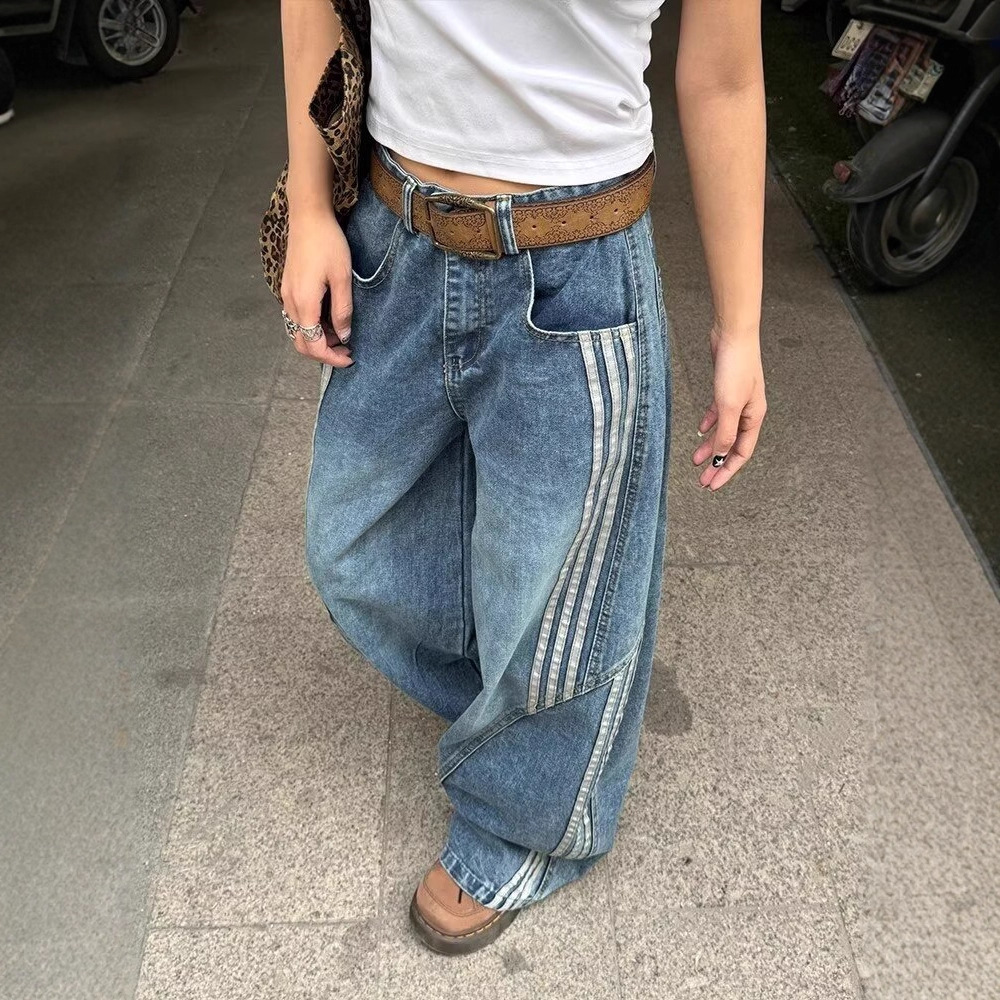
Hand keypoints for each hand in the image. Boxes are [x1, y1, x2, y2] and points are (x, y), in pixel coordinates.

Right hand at [280, 207, 354, 367]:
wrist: (308, 217)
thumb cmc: (328, 244)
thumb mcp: (342, 278)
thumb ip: (342, 310)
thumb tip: (343, 336)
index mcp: (304, 303)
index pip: (313, 345)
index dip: (332, 358)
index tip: (350, 357)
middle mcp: (290, 303)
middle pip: (301, 343)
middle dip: (324, 352)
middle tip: (347, 350)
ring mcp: (286, 295)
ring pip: (299, 331)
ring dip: (318, 339)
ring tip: (342, 334)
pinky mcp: (288, 288)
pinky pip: (297, 317)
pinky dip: (313, 326)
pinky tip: (330, 319)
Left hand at [692, 323, 766, 490]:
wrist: (733, 335)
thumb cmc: (736, 367)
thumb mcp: (729, 405)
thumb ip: (725, 432)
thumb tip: (719, 455)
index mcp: (754, 418)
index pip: (740, 453)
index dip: (727, 471)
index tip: (712, 485)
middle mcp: (748, 412)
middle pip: (731, 445)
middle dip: (717, 464)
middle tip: (702, 480)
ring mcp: (737, 401)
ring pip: (723, 431)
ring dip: (709, 446)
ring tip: (695, 460)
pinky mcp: (726, 389)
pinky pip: (718, 414)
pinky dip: (709, 424)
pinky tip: (699, 430)